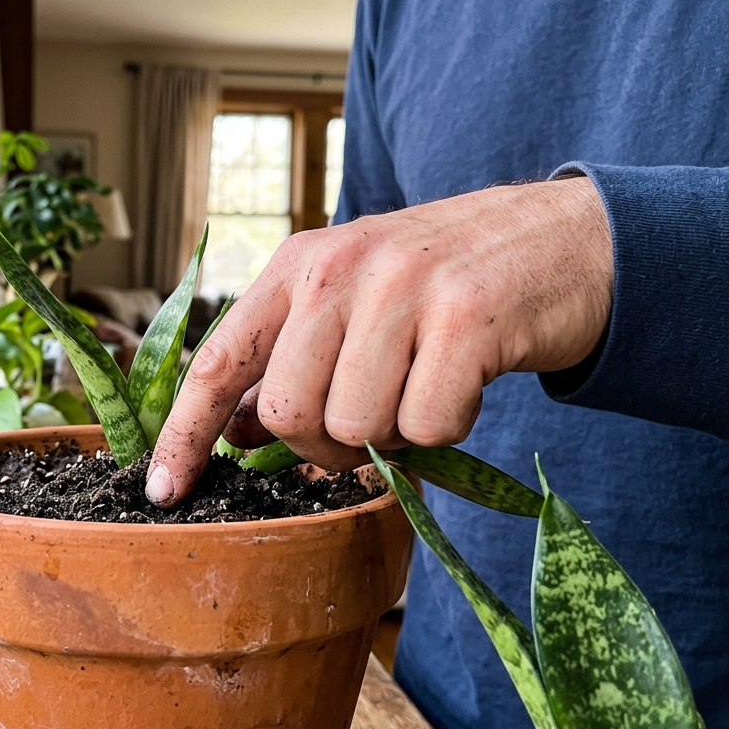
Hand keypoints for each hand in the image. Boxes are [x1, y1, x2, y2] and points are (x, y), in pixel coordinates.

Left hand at [146, 176, 612, 505]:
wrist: (566, 238)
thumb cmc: (448, 287)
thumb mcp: (355, 302)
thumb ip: (293, 358)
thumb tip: (232, 431)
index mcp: (301, 265)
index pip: (219, 358)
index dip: (184, 432)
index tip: (163, 489)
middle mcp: (341, 268)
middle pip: (288, 413)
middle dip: (326, 444)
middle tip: (373, 417)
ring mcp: (403, 289)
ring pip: (355, 427)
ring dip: (393, 434)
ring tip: (423, 388)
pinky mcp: (466, 318)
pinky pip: (427, 429)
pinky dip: (449, 428)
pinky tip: (467, 382)